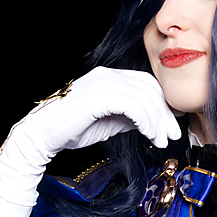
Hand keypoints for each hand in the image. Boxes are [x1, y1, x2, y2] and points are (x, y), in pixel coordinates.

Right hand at [0, 68, 180, 216]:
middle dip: (165, 113)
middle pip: (148, 88)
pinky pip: (133, 105)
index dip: (162, 104)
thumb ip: (129, 118)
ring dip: (157, 121)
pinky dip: (146, 121)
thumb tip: (151, 121)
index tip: (171, 125)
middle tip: (173, 134)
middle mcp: (108, 75)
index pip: (145, 84)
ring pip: (144, 98)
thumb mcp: (109, 123)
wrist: (43, 134)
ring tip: (162, 141)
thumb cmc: (71, 130)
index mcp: (109, 78)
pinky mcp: (99, 95)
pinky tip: (150, 135)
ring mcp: (102, 83)